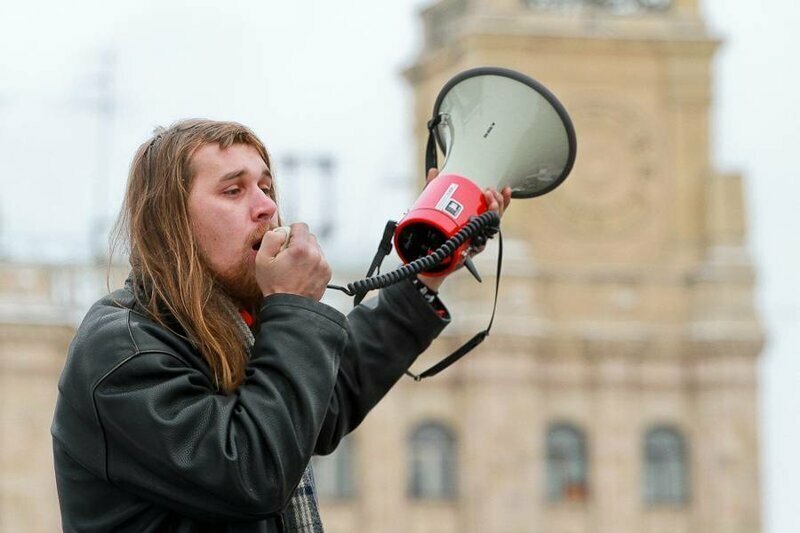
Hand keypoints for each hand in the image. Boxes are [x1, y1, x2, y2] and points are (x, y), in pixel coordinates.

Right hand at [255, 223, 330, 300]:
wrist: (289, 307)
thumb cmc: (274, 286)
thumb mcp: (262, 260)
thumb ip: (271, 239)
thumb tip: (281, 231)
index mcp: (300, 249)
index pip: (301, 226)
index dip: (291, 231)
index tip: (285, 241)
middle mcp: (315, 255)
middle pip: (309, 237)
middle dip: (298, 242)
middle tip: (288, 256)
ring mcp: (323, 264)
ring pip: (315, 248)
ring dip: (306, 253)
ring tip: (295, 266)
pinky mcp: (326, 273)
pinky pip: (320, 260)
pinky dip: (312, 262)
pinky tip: (302, 272)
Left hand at [417, 168, 511, 290]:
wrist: (425, 256)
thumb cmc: (433, 232)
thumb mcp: (433, 207)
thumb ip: (433, 189)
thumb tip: (433, 171)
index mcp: (476, 221)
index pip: (494, 210)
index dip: (503, 200)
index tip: (505, 188)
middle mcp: (479, 231)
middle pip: (496, 217)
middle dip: (497, 202)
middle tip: (489, 192)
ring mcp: (475, 241)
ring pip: (491, 227)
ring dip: (493, 212)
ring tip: (489, 200)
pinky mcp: (469, 251)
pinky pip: (479, 243)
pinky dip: (481, 233)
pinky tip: (480, 222)